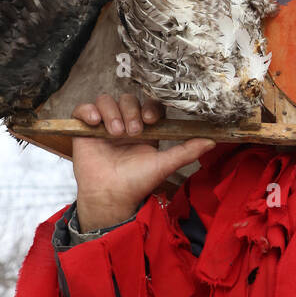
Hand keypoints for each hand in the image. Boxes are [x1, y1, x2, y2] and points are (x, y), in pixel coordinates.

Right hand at [72, 94, 215, 230]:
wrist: (111, 197)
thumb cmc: (137, 183)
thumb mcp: (164, 164)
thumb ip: (186, 151)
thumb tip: (212, 141)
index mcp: (146, 129)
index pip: (149, 105)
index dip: (150, 107)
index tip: (151, 120)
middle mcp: (125, 123)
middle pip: (128, 99)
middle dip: (131, 111)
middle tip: (132, 132)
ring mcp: (104, 125)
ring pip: (106, 100)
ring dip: (112, 112)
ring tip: (115, 133)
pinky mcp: (84, 129)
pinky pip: (82, 108)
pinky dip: (88, 110)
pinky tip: (95, 123)